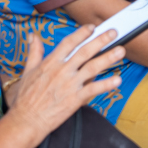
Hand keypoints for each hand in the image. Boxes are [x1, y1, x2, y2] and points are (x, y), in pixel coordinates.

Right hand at [3, 27, 123, 141]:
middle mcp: (62, 71)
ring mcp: (69, 85)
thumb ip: (34, 52)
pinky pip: (93, 90)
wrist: (26, 120)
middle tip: (114, 32)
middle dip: (101, 40)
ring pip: (92, 68)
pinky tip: (117, 80)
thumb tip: (33, 36)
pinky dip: (106, 84)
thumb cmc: (26, 98)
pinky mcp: (75, 99)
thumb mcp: (27, 71)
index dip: (81, 33)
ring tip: (121, 50)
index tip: (92, 27)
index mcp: (50, 63)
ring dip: (108, 58)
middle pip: (85, 51)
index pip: (68, 43)